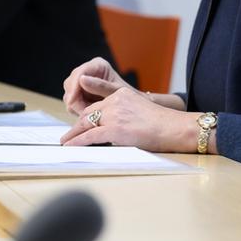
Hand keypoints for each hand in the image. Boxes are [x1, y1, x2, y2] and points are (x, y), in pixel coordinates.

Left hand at [60, 87, 194, 150]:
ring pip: (86, 124)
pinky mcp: (115, 129)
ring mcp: (114, 115)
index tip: (80, 124)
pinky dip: (78, 142)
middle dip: (77, 126)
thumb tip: (115, 130)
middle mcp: (115, 101)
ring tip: (65, 142)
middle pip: (89, 114)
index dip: (87, 117)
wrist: (175, 128)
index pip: (98, 106)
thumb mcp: (141, 110)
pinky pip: (91, 136)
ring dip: (73, 134)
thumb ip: (125, 114)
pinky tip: (71, 146)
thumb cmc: (164, 124)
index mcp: (122, 94)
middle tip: (67, 135)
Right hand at [62, 57, 131, 115]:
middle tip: (85, 112)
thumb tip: (82, 79)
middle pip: (70, 83)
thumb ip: (100, 86)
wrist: (128, 106)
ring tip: (92, 112)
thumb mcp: (116, 92)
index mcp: (98, 65)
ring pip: (69, 94)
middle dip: (75, 99)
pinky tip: (89, 112)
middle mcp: (87, 71)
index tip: (72, 100)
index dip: (74, 87)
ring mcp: (81, 82)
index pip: (79, 73)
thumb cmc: (126, 97)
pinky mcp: (78, 93)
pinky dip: (77, 109)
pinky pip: (71, 102)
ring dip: (77, 106)